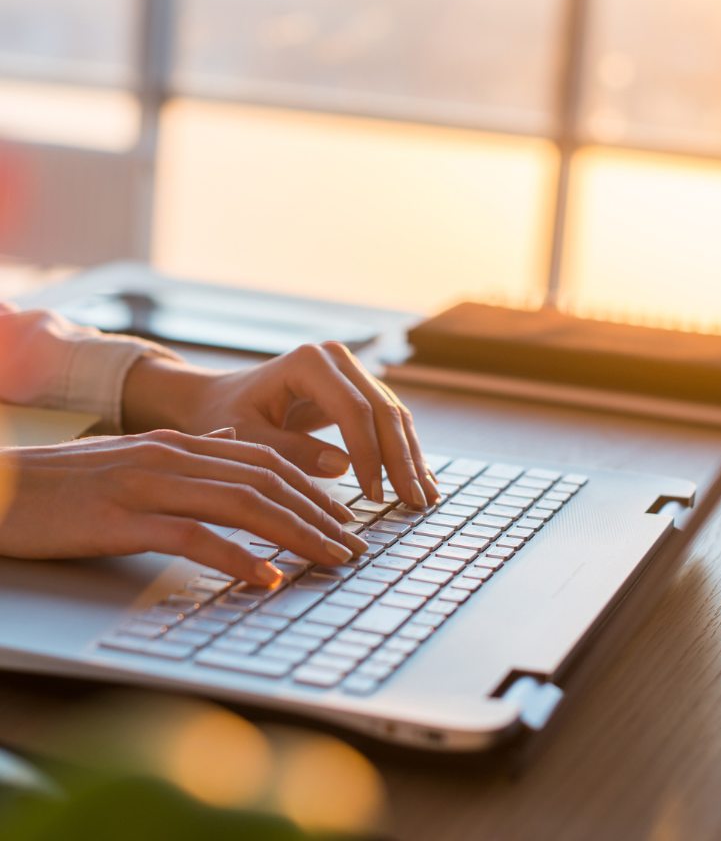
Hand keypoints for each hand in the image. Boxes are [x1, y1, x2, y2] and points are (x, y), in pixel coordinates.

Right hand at [0, 429, 366, 584]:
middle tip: (354, 545)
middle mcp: (174, 456)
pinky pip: (193, 536)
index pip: (265, 461)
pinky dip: (236, 558)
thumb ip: (187, 454)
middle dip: (319, 513)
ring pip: (243, 504)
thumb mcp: (134, 459)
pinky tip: (267, 578)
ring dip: (296, 533)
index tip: (344, 518)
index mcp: (180, 444)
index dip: (312, 489)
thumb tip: (230, 446)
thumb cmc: (65, 483)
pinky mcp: (122, 518)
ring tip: (331, 559)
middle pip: (267, 481)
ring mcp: (148, 484)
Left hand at [123, 343, 439, 507]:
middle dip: (402, 460)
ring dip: (411, 458)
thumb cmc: (223, 417)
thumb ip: (290, 450)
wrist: (216, 399)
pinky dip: (404, 452)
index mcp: (308, 362)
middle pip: (383, 410)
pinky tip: (419, 481)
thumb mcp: (246, 438)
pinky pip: (388, 421)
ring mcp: (351, 371)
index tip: (374, 496)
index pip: (354, 410)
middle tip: (415, 502)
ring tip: (424, 498)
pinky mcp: (357, 389)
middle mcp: (337, 359)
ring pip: (393, 415)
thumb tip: (344, 466)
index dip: (369, 454)